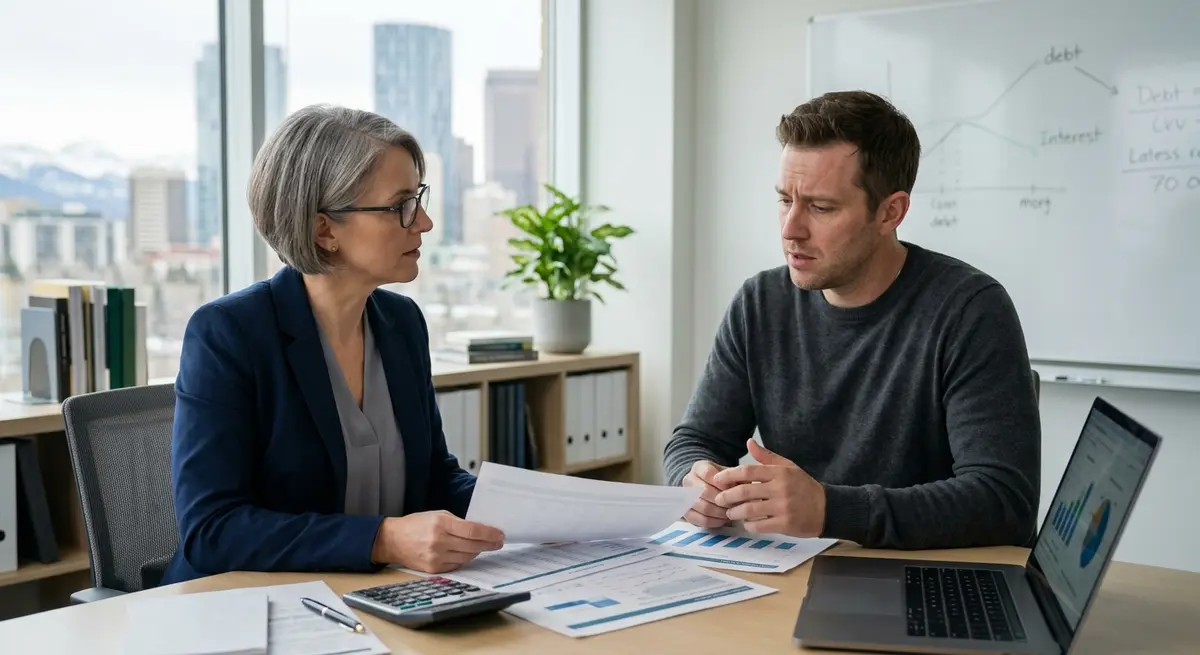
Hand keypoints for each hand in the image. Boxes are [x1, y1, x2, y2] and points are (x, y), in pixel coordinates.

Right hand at [371, 510, 503, 572]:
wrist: (393, 540)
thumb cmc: (416, 524)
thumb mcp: (437, 515)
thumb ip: (458, 522)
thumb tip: (480, 530)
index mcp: (441, 524)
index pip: (472, 530)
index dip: (489, 533)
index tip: (499, 534)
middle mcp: (439, 541)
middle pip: (473, 546)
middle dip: (489, 544)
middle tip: (498, 542)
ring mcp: (436, 557)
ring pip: (467, 557)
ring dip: (478, 552)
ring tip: (484, 547)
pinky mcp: (433, 569)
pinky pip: (457, 566)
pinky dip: (465, 559)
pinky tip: (468, 554)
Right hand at [681, 460, 732, 527]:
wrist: (709, 489)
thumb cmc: (723, 481)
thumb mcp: (730, 474)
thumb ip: (736, 478)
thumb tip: (741, 489)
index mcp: (699, 467)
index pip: (708, 473)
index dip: (723, 483)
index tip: (735, 489)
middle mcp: (688, 480)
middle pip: (704, 491)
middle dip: (723, 500)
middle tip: (735, 504)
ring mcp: (685, 497)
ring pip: (703, 507)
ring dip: (720, 512)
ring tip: (731, 512)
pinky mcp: (687, 514)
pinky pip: (701, 520)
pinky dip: (715, 521)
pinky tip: (724, 519)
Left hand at [711, 439, 825, 536]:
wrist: (827, 508)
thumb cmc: (804, 487)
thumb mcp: (788, 467)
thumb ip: (767, 457)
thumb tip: (749, 442)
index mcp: (780, 473)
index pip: (748, 471)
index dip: (729, 475)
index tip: (717, 479)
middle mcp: (780, 488)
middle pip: (745, 490)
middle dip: (727, 496)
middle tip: (719, 499)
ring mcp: (783, 507)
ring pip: (749, 509)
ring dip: (735, 512)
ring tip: (730, 512)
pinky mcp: (785, 524)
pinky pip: (759, 525)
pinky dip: (749, 525)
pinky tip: (746, 523)